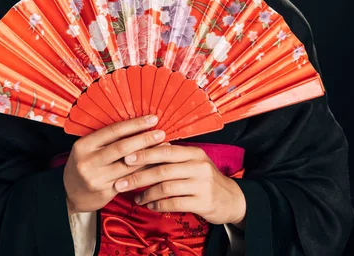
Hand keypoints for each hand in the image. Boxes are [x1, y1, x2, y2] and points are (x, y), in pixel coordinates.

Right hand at [63, 115, 165, 213]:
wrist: (68, 194)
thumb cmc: (83, 165)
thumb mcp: (87, 149)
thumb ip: (107, 140)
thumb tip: (137, 126)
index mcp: (83, 146)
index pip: (113, 131)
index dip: (134, 124)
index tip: (152, 119)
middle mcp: (88, 162)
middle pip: (122, 148)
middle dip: (145, 139)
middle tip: (162, 133)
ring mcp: (96, 179)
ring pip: (128, 166)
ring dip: (149, 156)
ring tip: (164, 147)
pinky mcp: (105, 192)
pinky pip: (130, 180)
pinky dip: (145, 171)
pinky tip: (156, 165)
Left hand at [114, 144, 246, 226]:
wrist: (232, 199)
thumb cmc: (206, 179)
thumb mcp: (194, 162)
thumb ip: (174, 156)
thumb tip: (146, 146)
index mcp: (195, 153)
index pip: (166, 150)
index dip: (145, 153)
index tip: (126, 157)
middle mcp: (199, 166)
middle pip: (162, 170)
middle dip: (138, 176)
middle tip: (121, 182)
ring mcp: (202, 185)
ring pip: (166, 188)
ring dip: (146, 194)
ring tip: (135, 198)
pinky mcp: (203, 202)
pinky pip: (174, 203)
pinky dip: (158, 205)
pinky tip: (149, 205)